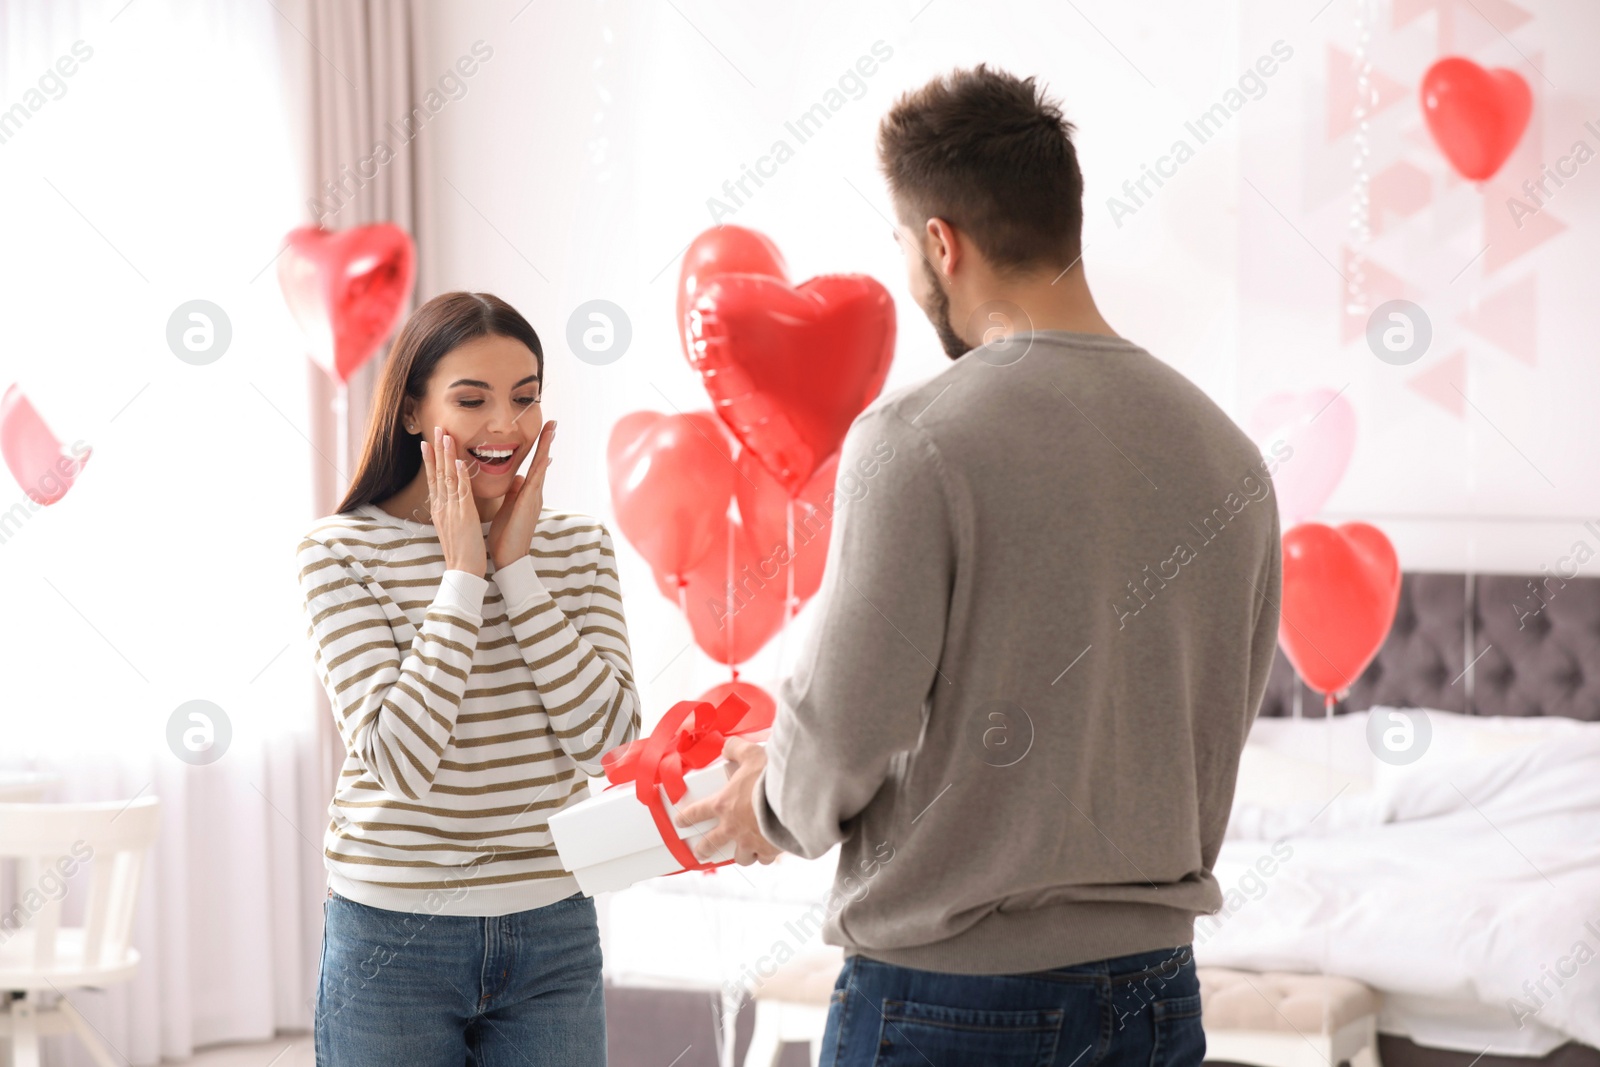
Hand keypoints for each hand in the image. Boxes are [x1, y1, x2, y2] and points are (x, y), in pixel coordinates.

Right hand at [420, 427, 486, 577]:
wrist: (463, 571)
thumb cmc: (462, 551)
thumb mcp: (453, 527)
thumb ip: (452, 511)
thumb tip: (452, 500)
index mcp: (440, 509)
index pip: (434, 479)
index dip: (431, 460)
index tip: (429, 442)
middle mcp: (442, 506)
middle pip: (437, 473)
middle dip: (436, 450)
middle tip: (436, 428)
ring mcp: (451, 510)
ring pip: (447, 477)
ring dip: (446, 455)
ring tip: (445, 435)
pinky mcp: (464, 515)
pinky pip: (461, 491)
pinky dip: (459, 475)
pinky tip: (458, 461)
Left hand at [488, 419, 556, 570]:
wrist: (509, 558)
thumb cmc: (505, 537)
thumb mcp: (508, 508)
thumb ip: (514, 493)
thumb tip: (518, 478)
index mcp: (527, 494)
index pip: (534, 466)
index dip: (539, 448)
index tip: (544, 432)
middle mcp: (534, 494)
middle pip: (542, 462)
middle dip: (547, 442)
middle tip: (553, 422)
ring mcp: (535, 498)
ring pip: (541, 467)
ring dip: (546, 447)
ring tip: (552, 429)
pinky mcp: (531, 503)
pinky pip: (536, 479)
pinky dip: (540, 464)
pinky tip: (544, 453)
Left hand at [672, 737, 781, 865]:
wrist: (793, 800)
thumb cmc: (770, 778)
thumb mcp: (752, 754)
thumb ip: (737, 749)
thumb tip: (728, 747)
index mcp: (724, 804)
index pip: (697, 812)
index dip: (686, 817)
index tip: (680, 822)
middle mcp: (733, 827)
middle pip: (711, 843)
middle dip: (704, 849)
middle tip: (700, 852)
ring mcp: (750, 841)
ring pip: (740, 857)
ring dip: (739, 855)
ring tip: (741, 854)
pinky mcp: (768, 850)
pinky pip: (763, 859)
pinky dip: (764, 856)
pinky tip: (767, 853)